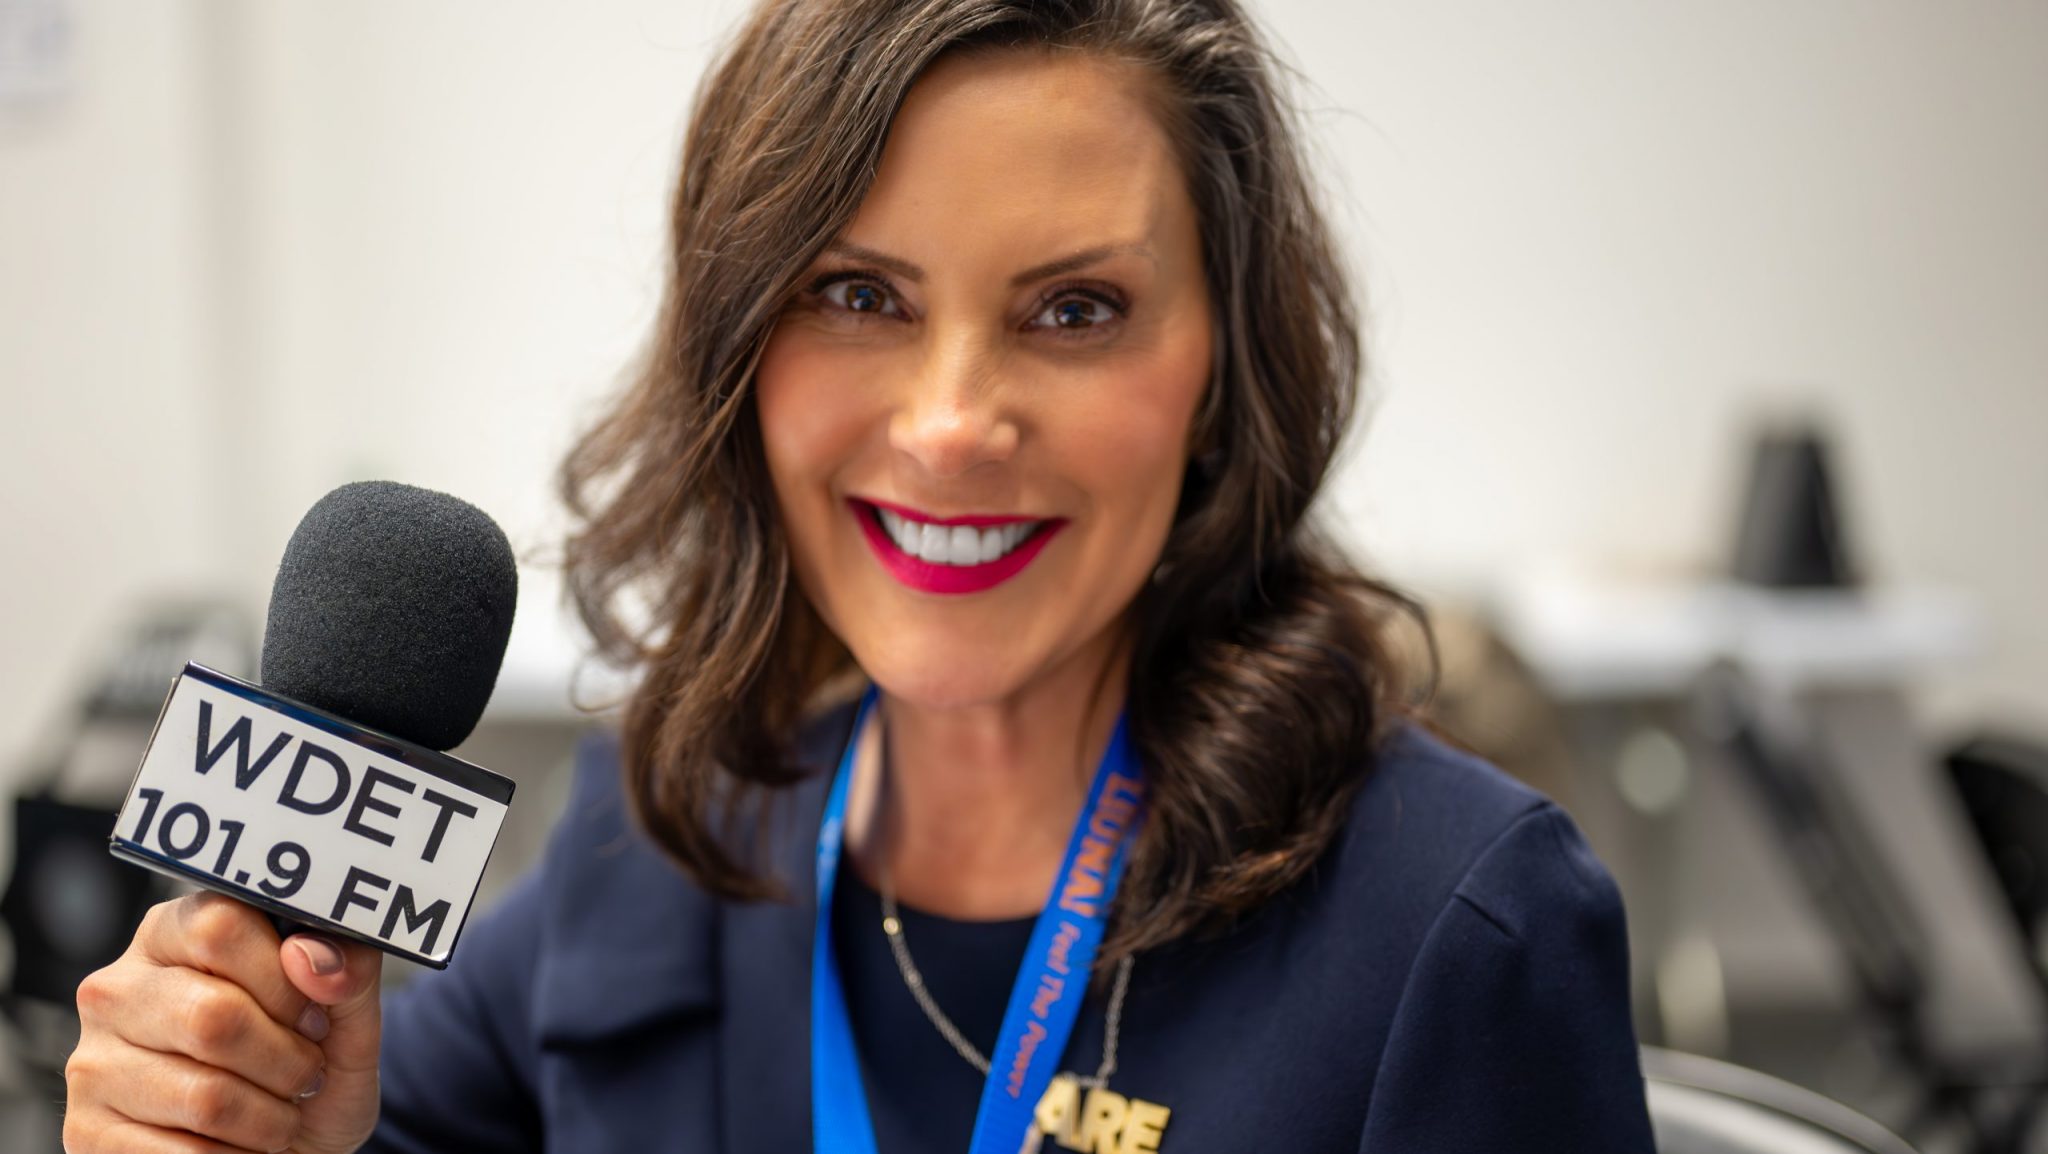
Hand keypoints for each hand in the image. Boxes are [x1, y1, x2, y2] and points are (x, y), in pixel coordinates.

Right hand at [65, 892, 383, 1153]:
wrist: (287, 1151)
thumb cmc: (309, 1074)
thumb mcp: (347, 1019)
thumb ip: (348, 971)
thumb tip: (311, 955)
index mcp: (174, 935)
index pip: (221, 927)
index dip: (285, 981)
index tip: (314, 1017)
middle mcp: (118, 989)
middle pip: (212, 1016)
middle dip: (286, 1060)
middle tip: (306, 1076)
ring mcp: (93, 1062)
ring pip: (203, 1096)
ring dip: (268, 1120)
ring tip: (279, 1115)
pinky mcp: (87, 1131)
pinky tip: (239, 1145)